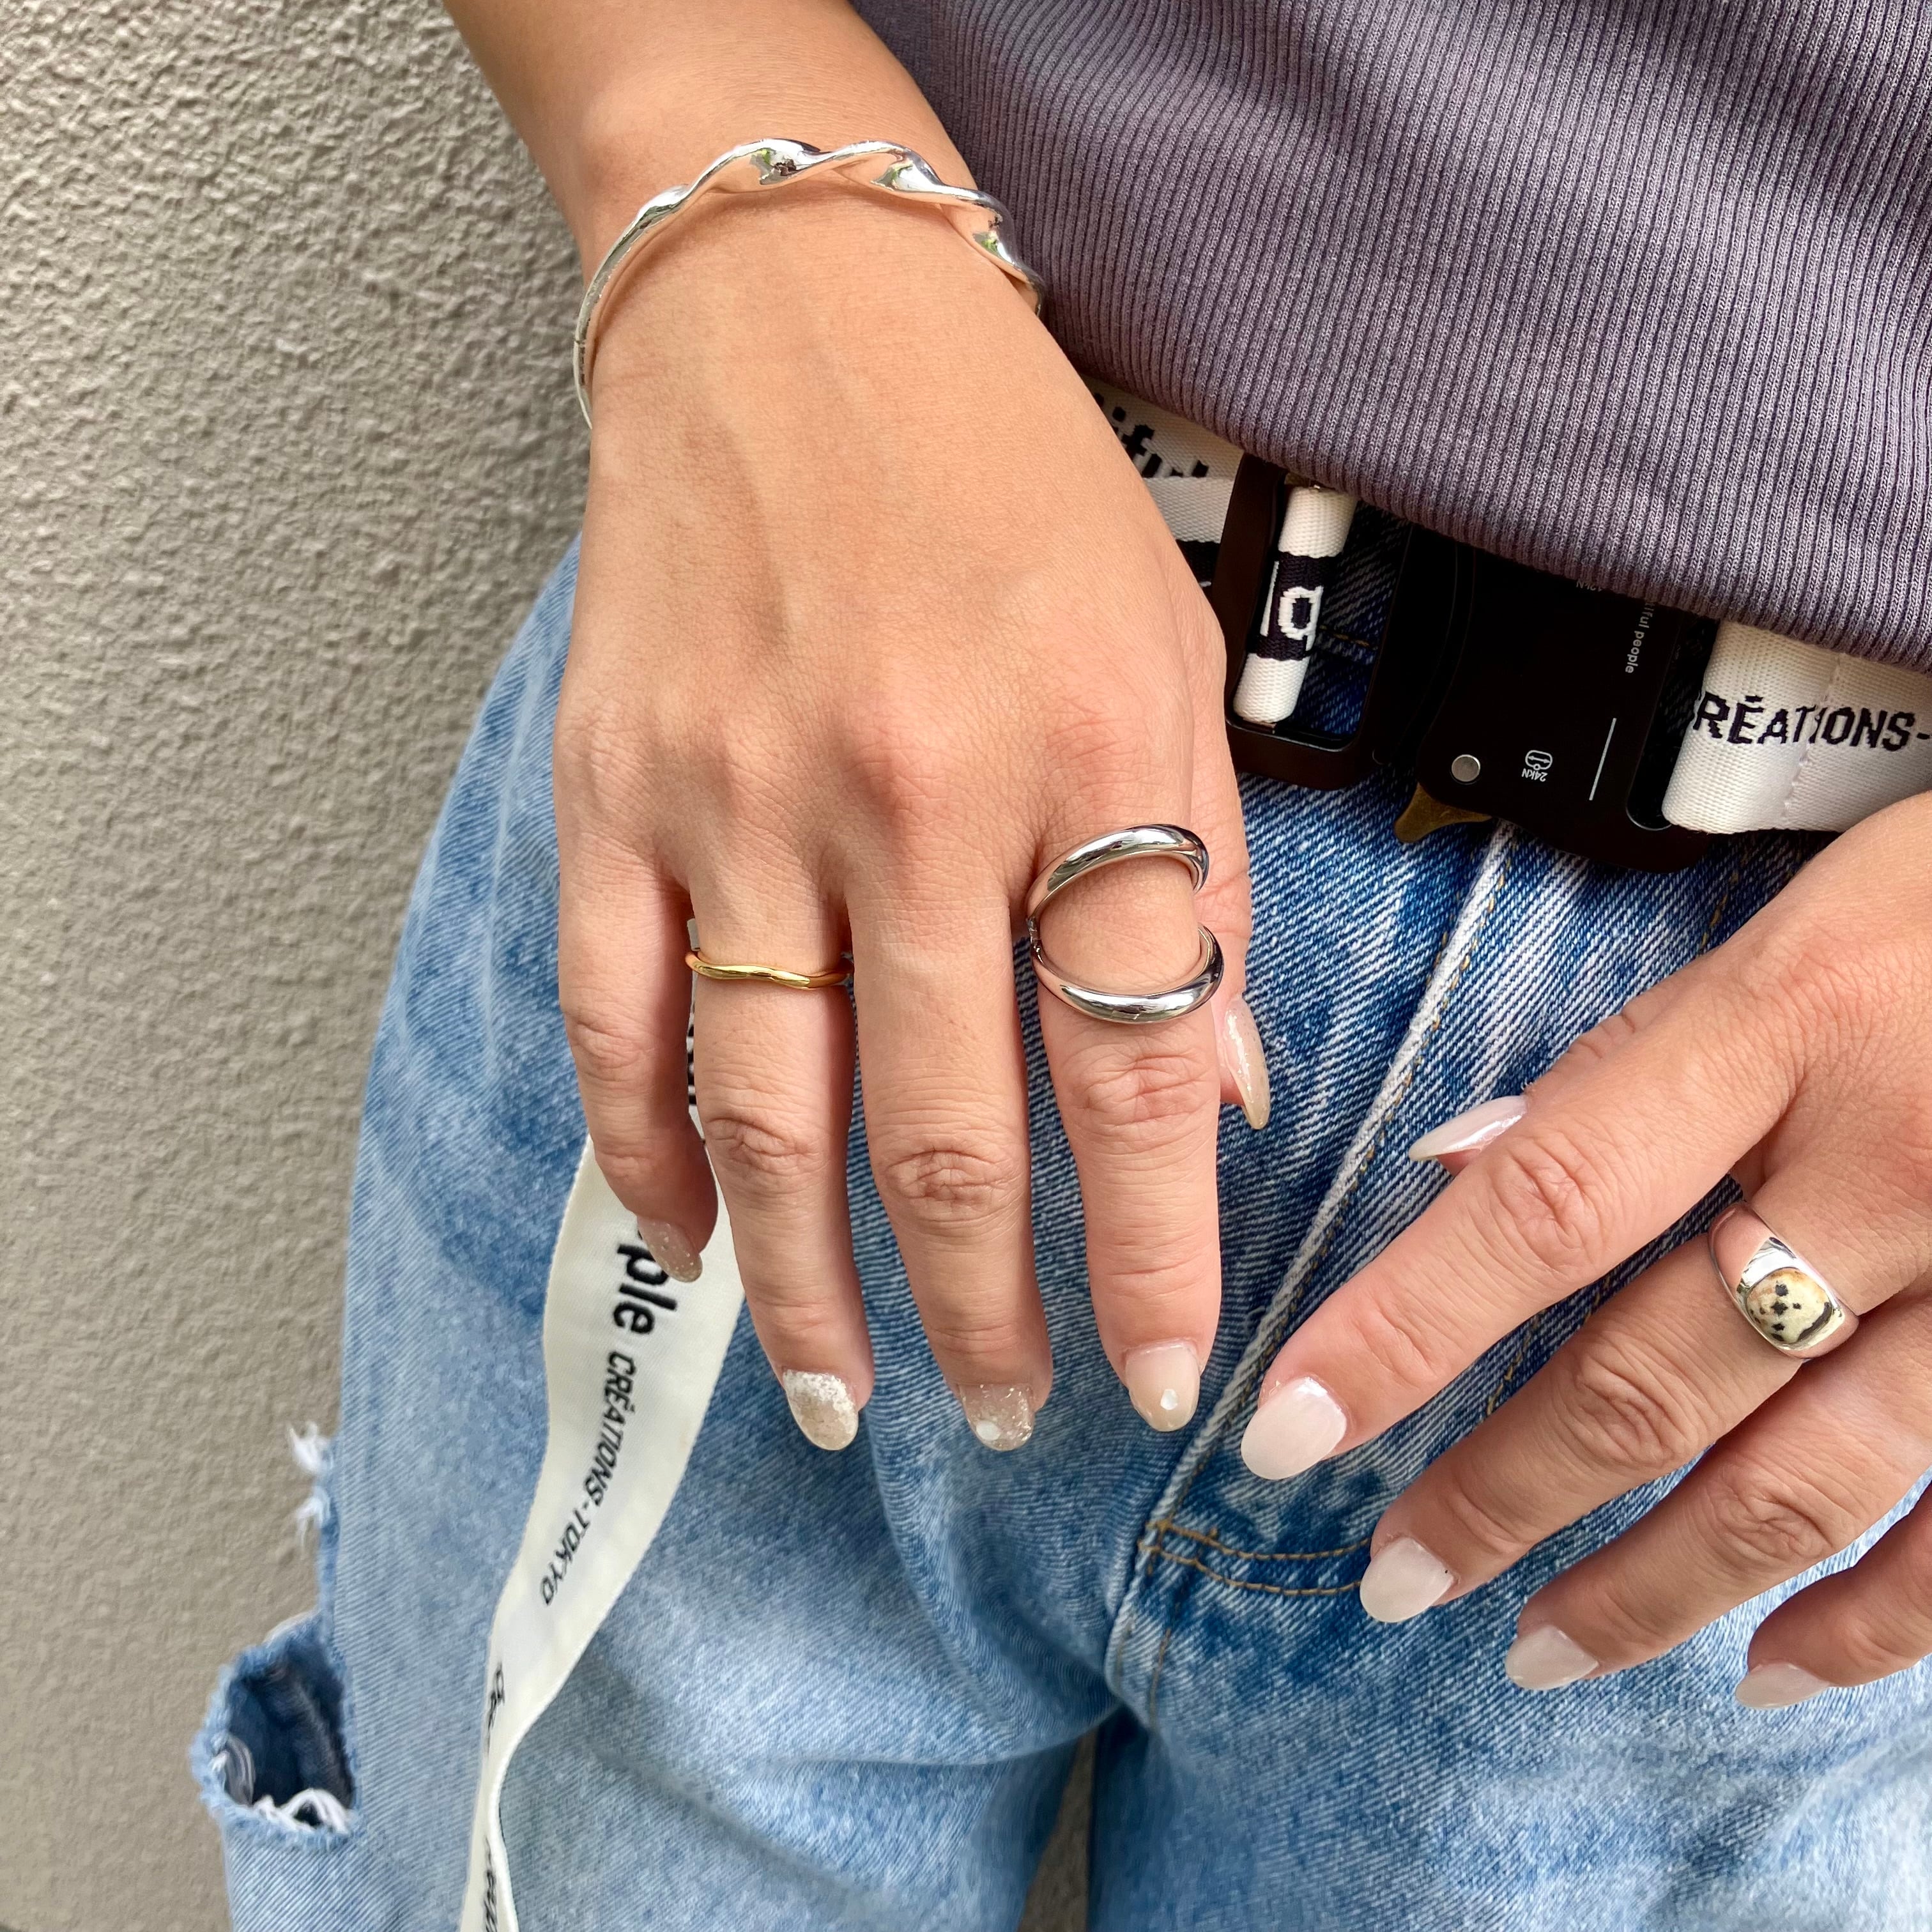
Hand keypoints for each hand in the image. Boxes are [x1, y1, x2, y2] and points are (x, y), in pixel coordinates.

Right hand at [556, 189, 1264, 1452]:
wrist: (796, 306)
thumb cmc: (1007, 476)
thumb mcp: (1166, 651)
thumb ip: (1195, 881)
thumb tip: (1226, 1093)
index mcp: (1090, 752)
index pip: (1143, 1070)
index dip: (1158, 1254)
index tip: (1165, 1376)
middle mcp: (915, 791)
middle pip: (948, 1127)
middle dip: (983, 1308)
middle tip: (1001, 1410)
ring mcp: (743, 795)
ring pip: (772, 1110)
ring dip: (808, 1285)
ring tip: (839, 1391)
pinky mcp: (616, 788)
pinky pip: (618, 1020)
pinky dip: (650, 1155)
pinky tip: (695, 1243)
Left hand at [1241, 797, 1931, 1702]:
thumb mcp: (1793, 927)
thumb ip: (1633, 1061)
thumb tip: (1457, 1170)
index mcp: (1784, 1029)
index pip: (1545, 1205)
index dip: (1403, 1330)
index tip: (1289, 1427)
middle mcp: (1889, 1166)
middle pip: (1655, 1376)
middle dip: (1503, 1496)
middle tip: (1396, 1574)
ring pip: (1799, 1482)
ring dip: (1652, 1587)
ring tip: (1538, 1650)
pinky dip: (1869, 1622)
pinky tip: (1766, 1665)